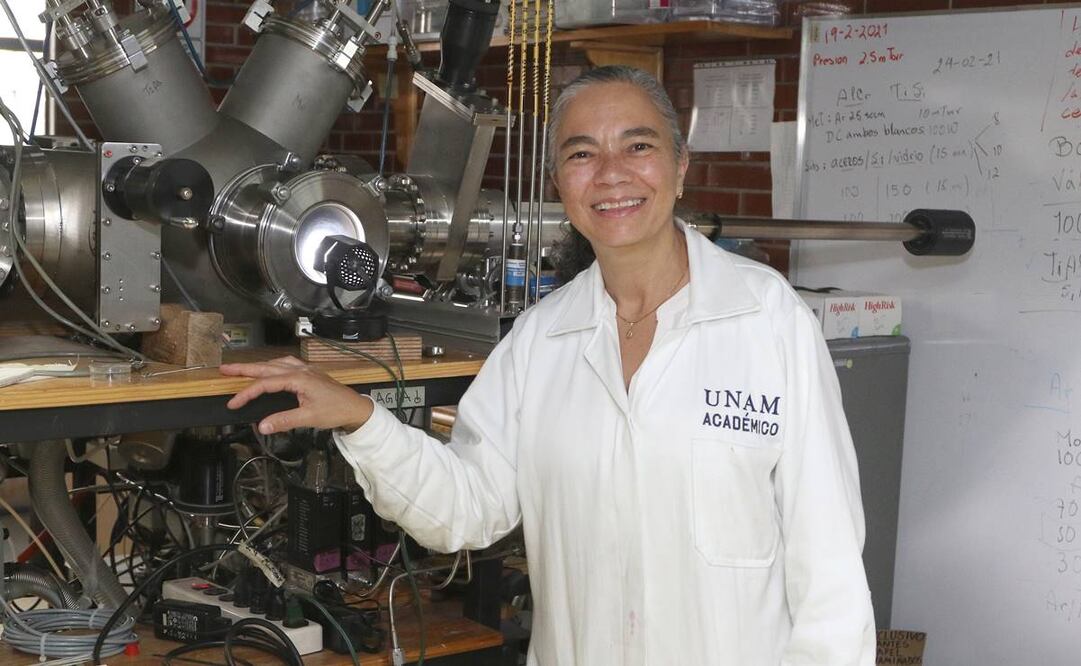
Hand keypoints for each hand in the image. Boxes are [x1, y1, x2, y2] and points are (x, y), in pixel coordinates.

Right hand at [220, 356, 373, 433]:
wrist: (355, 407)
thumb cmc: (335, 411)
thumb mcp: (309, 418)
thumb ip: (284, 420)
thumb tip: (262, 425)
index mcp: (298, 378)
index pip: (265, 383)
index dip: (247, 393)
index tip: (233, 403)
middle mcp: (300, 370)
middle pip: (267, 367)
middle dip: (244, 368)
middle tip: (224, 369)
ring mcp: (305, 370)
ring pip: (276, 363)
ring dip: (257, 365)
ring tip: (241, 368)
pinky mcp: (309, 373)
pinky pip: (286, 364)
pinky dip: (273, 365)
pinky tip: (270, 368)